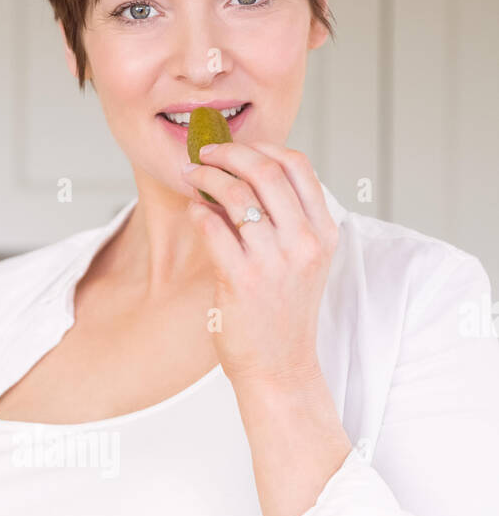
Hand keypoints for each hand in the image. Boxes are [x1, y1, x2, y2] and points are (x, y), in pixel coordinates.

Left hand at [181, 141, 337, 390]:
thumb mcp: (303, 263)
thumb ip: (288, 221)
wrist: (280, 368)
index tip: (238, 149)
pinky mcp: (241, 279)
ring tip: (191, 176)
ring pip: (235, 193)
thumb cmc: (285, 315)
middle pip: (265, 170)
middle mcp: (304, 242)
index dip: (264, 147)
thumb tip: (245, 175)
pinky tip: (194, 212)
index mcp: (324, 233)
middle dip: (228, 152)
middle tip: (204, 153)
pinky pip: (212, 227)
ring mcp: (273, 260)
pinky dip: (198, 211)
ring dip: (206, 177)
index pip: (298, 166)